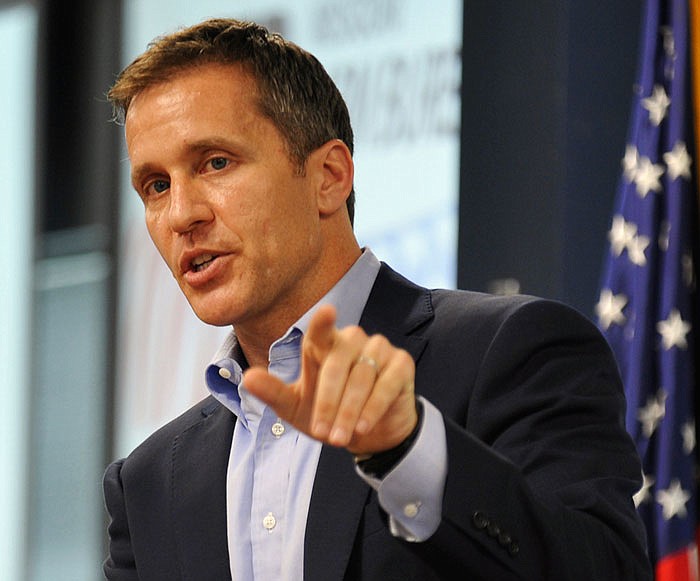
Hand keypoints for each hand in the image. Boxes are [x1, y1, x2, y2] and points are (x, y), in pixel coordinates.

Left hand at [243, 304, 417, 454]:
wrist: (370, 433)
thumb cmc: (328, 414)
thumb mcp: (296, 408)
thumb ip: (273, 392)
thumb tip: (248, 378)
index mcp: (324, 345)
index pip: (321, 331)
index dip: (323, 322)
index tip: (327, 312)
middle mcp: (353, 340)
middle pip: (337, 365)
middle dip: (328, 402)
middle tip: (323, 434)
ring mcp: (379, 349)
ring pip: (362, 377)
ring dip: (349, 411)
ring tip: (339, 437)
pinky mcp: (401, 364)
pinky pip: (386, 384)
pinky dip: (373, 408)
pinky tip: (363, 427)